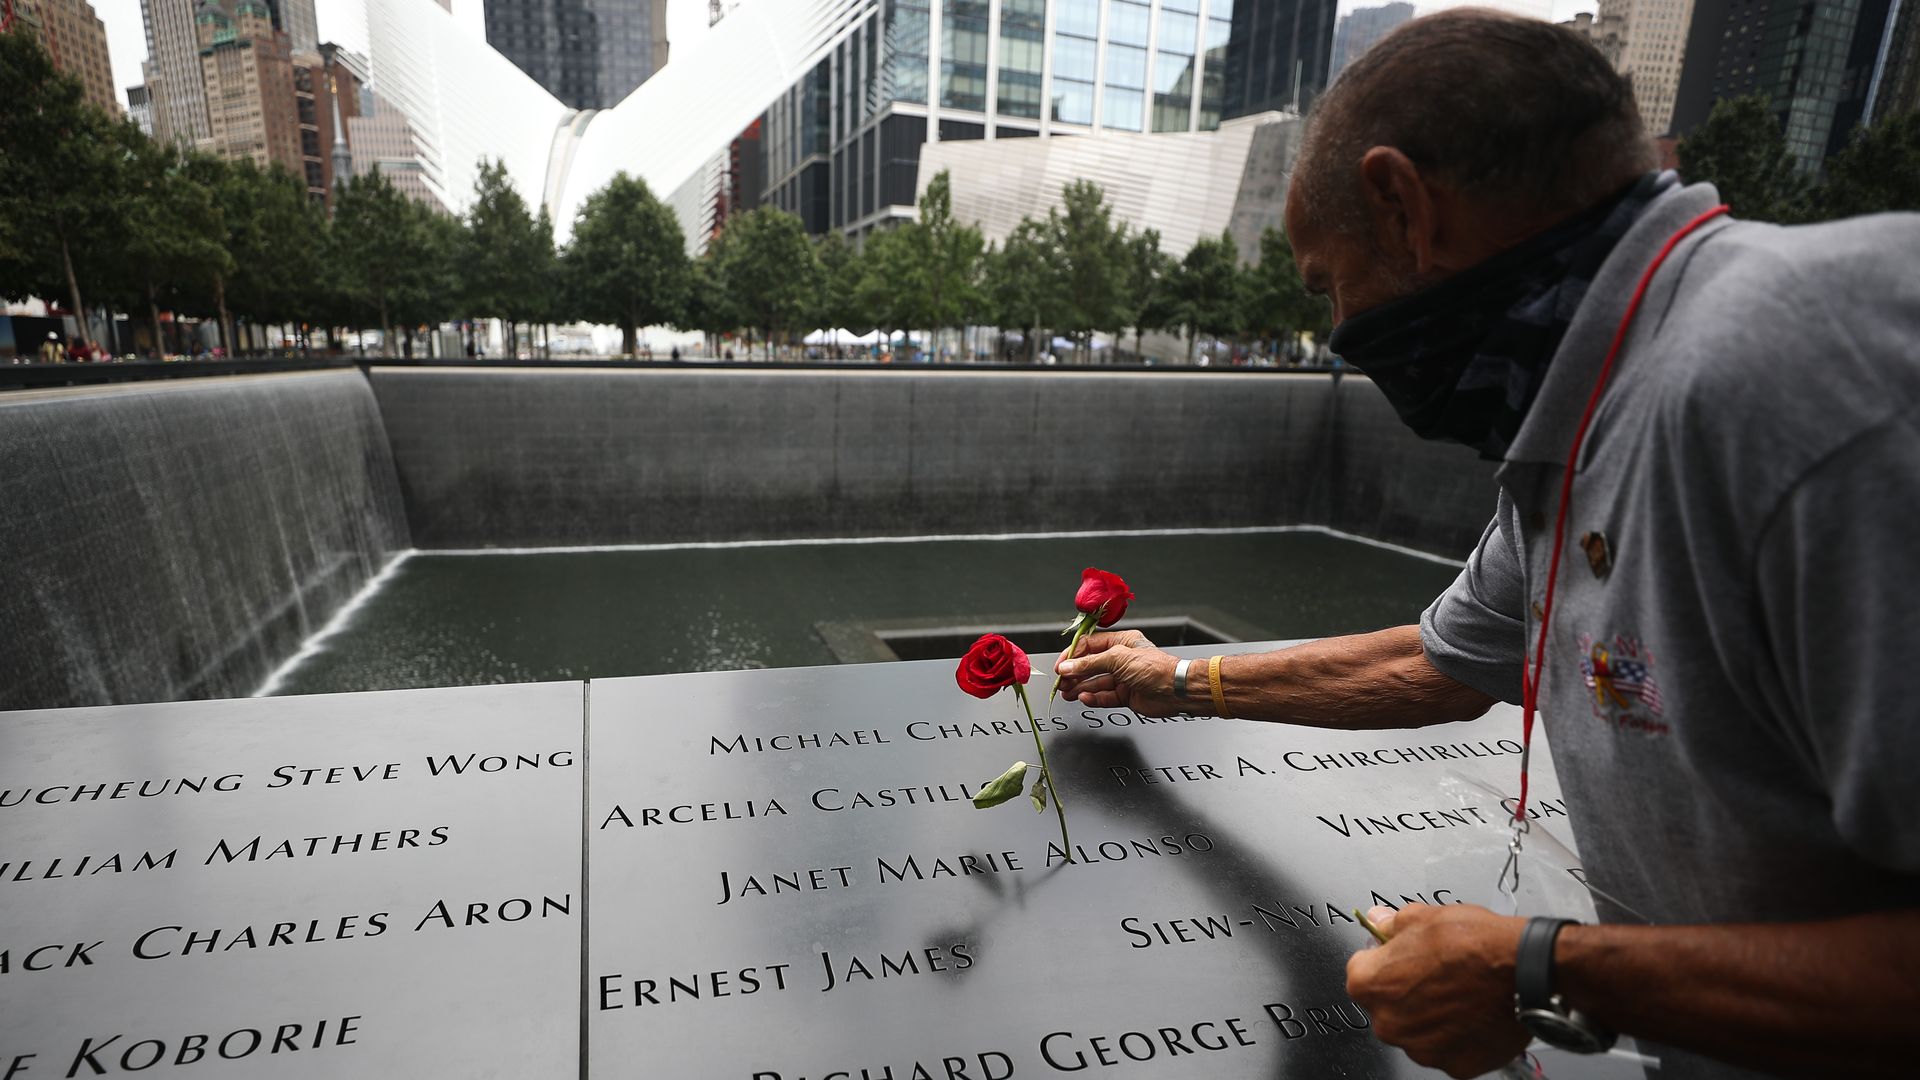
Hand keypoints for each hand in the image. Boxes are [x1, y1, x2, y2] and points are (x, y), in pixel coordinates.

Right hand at [1053, 631, 1184, 715]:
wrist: (1176, 691)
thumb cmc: (1155, 668)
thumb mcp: (1117, 659)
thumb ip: (1089, 664)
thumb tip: (1068, 666)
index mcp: (1121, 643)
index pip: (1089, 646)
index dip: (1073, 656)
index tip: (1060, 666)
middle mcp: (1121, 659)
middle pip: (1090, 665)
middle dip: (1074, 674)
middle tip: (1060, 682)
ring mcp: (1123, 678)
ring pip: (1095, 682)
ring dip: (1080, 687)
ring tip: (1066, 693)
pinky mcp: (1125, 695)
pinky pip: (1104, 696)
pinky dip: (1093, 698)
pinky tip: (1084, 699)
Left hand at [1346, 903, 1531, 1077]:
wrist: (1524, 972)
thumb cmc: (1474, 945)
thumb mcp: (1423, 917)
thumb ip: (1391, 924)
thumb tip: (1378, 922)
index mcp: (1370, 985)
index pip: (1362, 971)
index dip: (1384, 960)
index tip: (1401, 956)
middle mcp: (1388, 1024)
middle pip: (1388, 1007)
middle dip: (1406, 992)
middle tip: (1436, 974)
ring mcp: (1422, 1049)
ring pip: (1417, 1031)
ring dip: (1430, 1017)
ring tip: (1459, 994)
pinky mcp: (1455, 1066)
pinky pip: (1448, 1050)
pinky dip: (1457, 1037)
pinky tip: (1472, 1014)